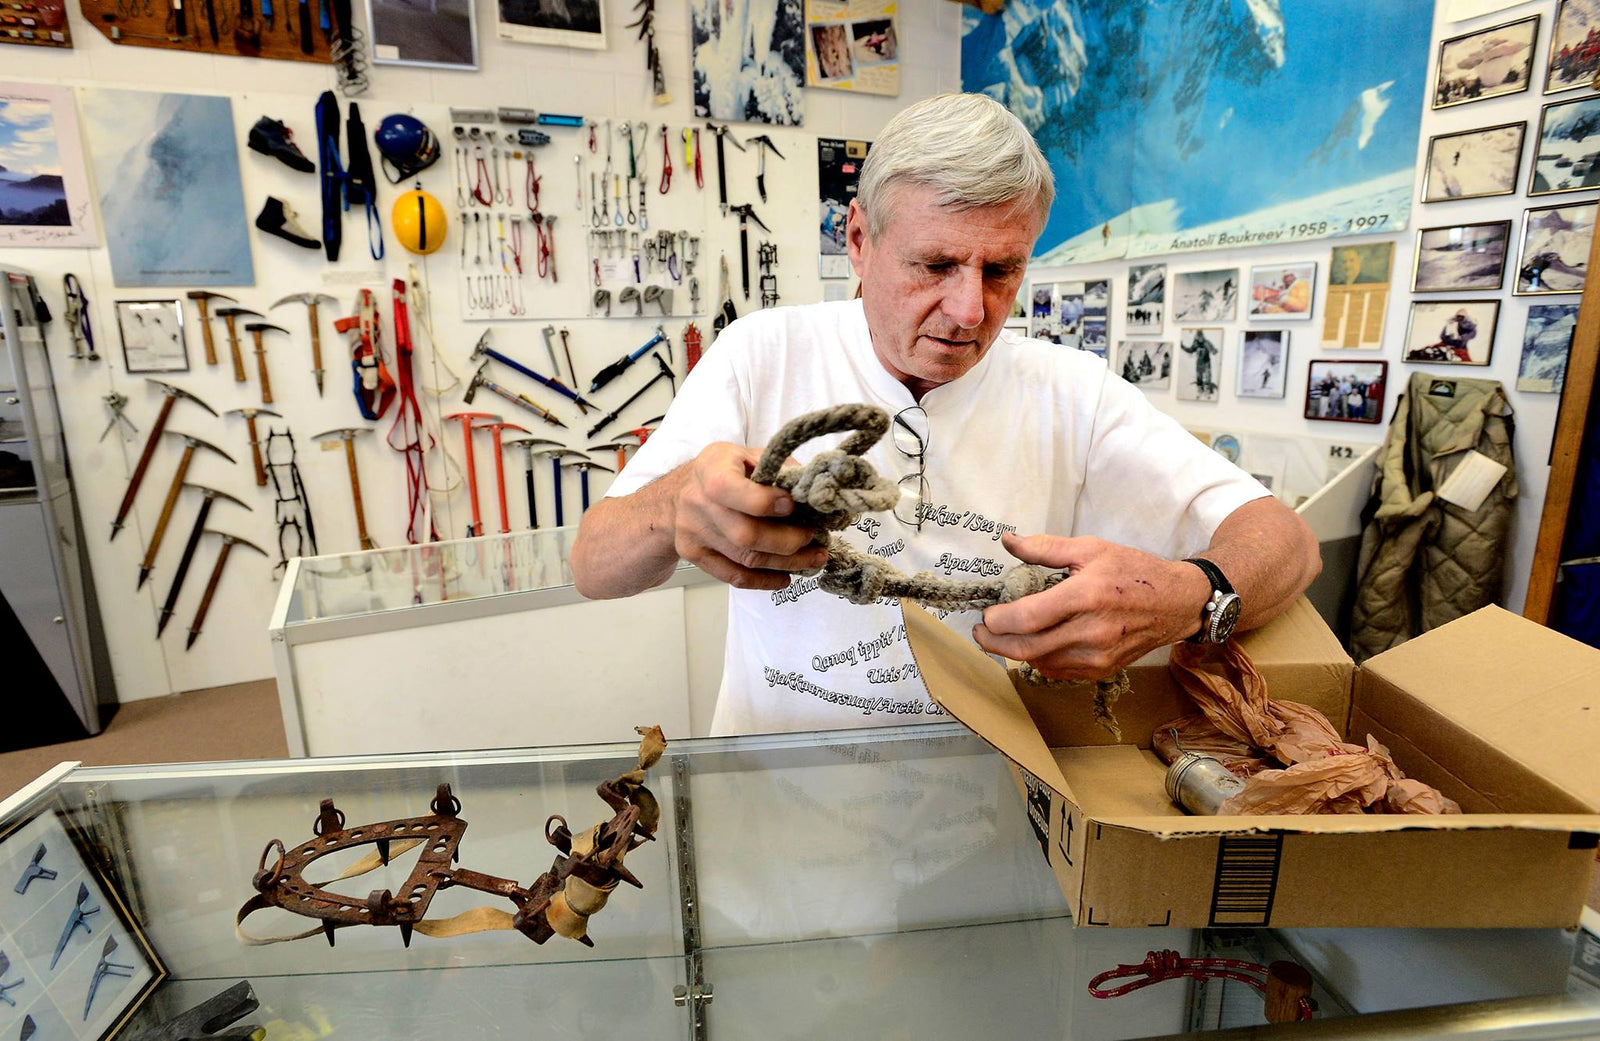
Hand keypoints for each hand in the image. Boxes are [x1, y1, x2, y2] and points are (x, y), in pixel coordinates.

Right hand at [673, 442, 828, 589]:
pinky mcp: (695, 555)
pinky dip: (764, 581)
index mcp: (712, 470)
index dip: (765, 501)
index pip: (732, 490)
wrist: (682, 490)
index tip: (793, 505)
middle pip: (745, 534)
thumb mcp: (750, 454)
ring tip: (812, 558)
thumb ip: (778, 469)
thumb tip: (810, 495)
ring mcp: (694, 533)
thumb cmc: (726, 470)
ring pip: (745, 559)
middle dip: (787, 541)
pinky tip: (785, 576)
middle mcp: (697, 503)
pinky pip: (733, 576)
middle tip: (814, 539)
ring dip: (785, 563)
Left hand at [972, 532, 1210, 679]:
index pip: (1029, 618)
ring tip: (1003, 635)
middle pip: (1028, 648)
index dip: (1000, 620)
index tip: (987, 614)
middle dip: (995, 642)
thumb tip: (1009, 541)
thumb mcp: (1091, 549)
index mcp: (1086, 595)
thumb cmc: (1134, 571)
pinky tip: (1033, 645)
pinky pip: (1058, 670)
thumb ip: (1046, 548)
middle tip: (982, 631)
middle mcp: (1091, 631)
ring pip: (1040, 662)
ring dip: (1015, 652)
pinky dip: (1038, 659)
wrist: (1177, 603)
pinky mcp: (1102, 670)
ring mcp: (1097, 655)